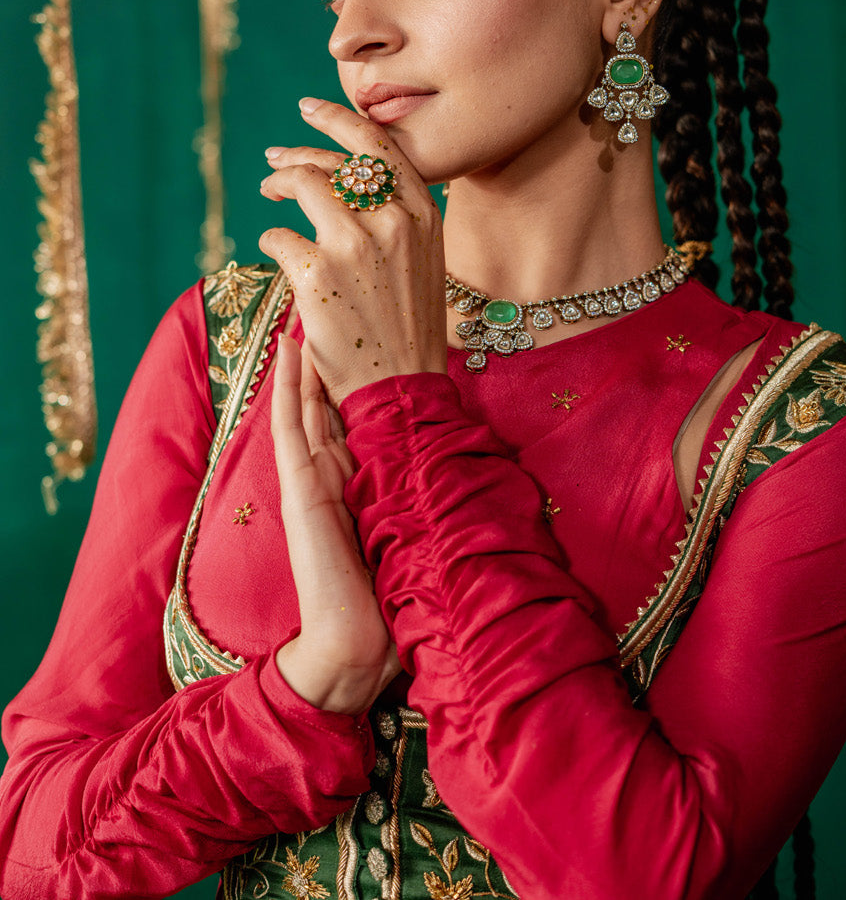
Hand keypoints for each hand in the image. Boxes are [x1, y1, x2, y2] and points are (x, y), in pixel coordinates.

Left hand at [258, 98, 446, 406]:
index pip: (376, 144)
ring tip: (269, 193)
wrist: (403, 388)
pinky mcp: (316, 274)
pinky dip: (270, 239)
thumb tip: (351, 178)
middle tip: (274, 157)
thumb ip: (397, 215)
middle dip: (296, 153)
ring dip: (278, 184)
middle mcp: (391, 221)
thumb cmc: (409, 326)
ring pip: (301, 185)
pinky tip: (275, 249)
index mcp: (422, 214)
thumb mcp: (423, 259)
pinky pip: (278, 237)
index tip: (309, 109)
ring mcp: (353, 245)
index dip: (337, 119)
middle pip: (333, 161)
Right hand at [272, 333, 399, 713]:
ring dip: (301, 361)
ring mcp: (309, 480)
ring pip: (302, 406)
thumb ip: (412, 500)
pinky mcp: (300, 489)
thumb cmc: (388, 598)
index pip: (348, 418)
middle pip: (323, 404)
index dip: (350, 378)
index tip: (360, 338)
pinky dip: (287, 388)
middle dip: (324, 360)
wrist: (356, 643)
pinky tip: (288, 352)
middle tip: (323, 310)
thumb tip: (450, 474)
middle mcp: (330, 476)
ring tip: (300, 314)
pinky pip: (290, 427)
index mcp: (355, 484)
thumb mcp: (407, 531)